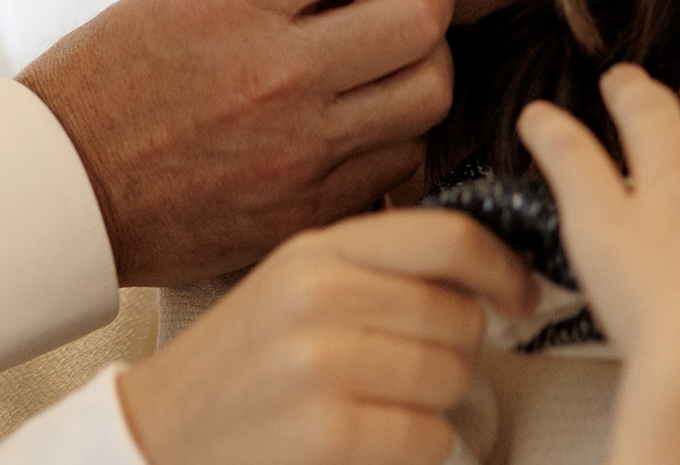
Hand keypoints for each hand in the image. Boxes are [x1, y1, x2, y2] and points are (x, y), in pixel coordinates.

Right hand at [19, 0, 453, 287]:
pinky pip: (403, 159)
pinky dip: (396, 129)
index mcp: (233, 1)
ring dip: (421, 60)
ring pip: (431, 90)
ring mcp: (302, 148)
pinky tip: (362, 115)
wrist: (63, 190)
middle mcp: (278, 72)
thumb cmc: (111, 79)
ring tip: (386, 54)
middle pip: (423, 13)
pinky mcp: (312, 208)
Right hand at [117, 209, 535, 464]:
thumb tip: (485, 275)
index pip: (446, 236)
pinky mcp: (327, 430)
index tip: (520, 297)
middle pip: (459, 317)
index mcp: (313, 249)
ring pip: (452, 379)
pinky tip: (364, 443)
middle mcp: (316, 293)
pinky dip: (413, 450)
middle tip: (405, 375)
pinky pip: (429, 437)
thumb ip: (374, 270)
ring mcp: (319, 361)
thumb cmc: (240, 371)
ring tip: (376, 409)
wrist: (158, 437)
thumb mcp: (294, 289)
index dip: (503, 267)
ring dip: (434, 407)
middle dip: (453, 355)